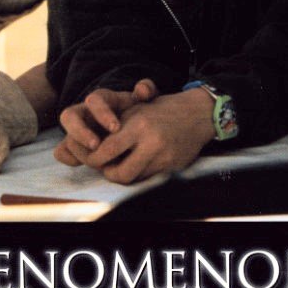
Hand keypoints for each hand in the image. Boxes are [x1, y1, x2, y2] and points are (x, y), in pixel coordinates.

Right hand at [54, 79, 156, 166]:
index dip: (102, 113)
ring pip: (65, 134)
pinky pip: (62, 150)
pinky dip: (67, 157)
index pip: (95, 100)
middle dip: (80, 131)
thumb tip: (142, 89)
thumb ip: (147, 91)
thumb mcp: (142, 101)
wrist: (133, 126)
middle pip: (70, 116)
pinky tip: (78, 164)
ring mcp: (78, 130)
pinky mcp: (75, 145)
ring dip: (75, 148)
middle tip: (96, 145)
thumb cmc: (136, 111)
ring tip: (91, 160)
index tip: (116, 128)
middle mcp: (85, 113)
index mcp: (101, 100)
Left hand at [78, 88, 216, 183]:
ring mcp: (163, 158)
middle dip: (107, 173)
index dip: (93, 158)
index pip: (107, 150)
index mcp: (138, 125)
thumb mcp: (134, 109)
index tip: (90, 156)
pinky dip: (138, 174)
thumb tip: (91, 147)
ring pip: (133, 179)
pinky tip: (136, 163)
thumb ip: (112, 127)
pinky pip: (147, 179)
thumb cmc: (160, 109)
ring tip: (119, 164)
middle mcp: (151, 143)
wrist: (196, 114)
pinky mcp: (172, 168)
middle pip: (119, 173)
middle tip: (104, 166)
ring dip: (122, 174)